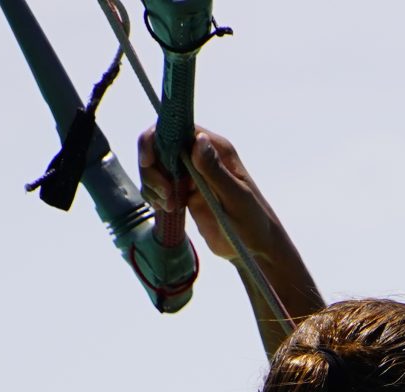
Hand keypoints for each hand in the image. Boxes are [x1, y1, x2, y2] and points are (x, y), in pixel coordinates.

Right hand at [139, 125, 258, 261]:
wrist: (255, 247)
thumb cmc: (253, 221)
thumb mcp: (235, 196)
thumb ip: (215, 170)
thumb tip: (198, 139)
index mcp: (216, 149)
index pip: (178, 130)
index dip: (156, 140)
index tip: (149, 162)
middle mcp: (201, 157)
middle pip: (161, 147)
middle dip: (153, 169)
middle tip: (165, 195)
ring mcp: (191, 175)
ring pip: (157, 168)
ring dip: (154, 185)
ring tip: (169, 206)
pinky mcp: (184, 193)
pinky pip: (160, 187)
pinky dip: (156, 196)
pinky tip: (167, 209)